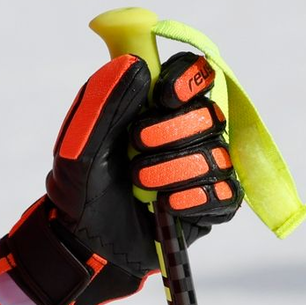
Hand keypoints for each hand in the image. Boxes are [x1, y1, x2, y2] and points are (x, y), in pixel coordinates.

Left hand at [0, 51, 241, 304]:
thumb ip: (104, 100)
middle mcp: (185, 132)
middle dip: (171, 130)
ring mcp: (203, 168)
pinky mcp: (213, 205)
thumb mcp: (80, 142)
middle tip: (136, 144)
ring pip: (217, 155)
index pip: (193, 73)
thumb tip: (137, 62)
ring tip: (140, 183)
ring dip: (173, 170)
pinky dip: (192, 200)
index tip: (163, 96)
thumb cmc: (80, 186)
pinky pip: (225, 194)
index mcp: (155, 107)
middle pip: (209, 113)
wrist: (85, 241)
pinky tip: (164, 206)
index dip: (186, 79)